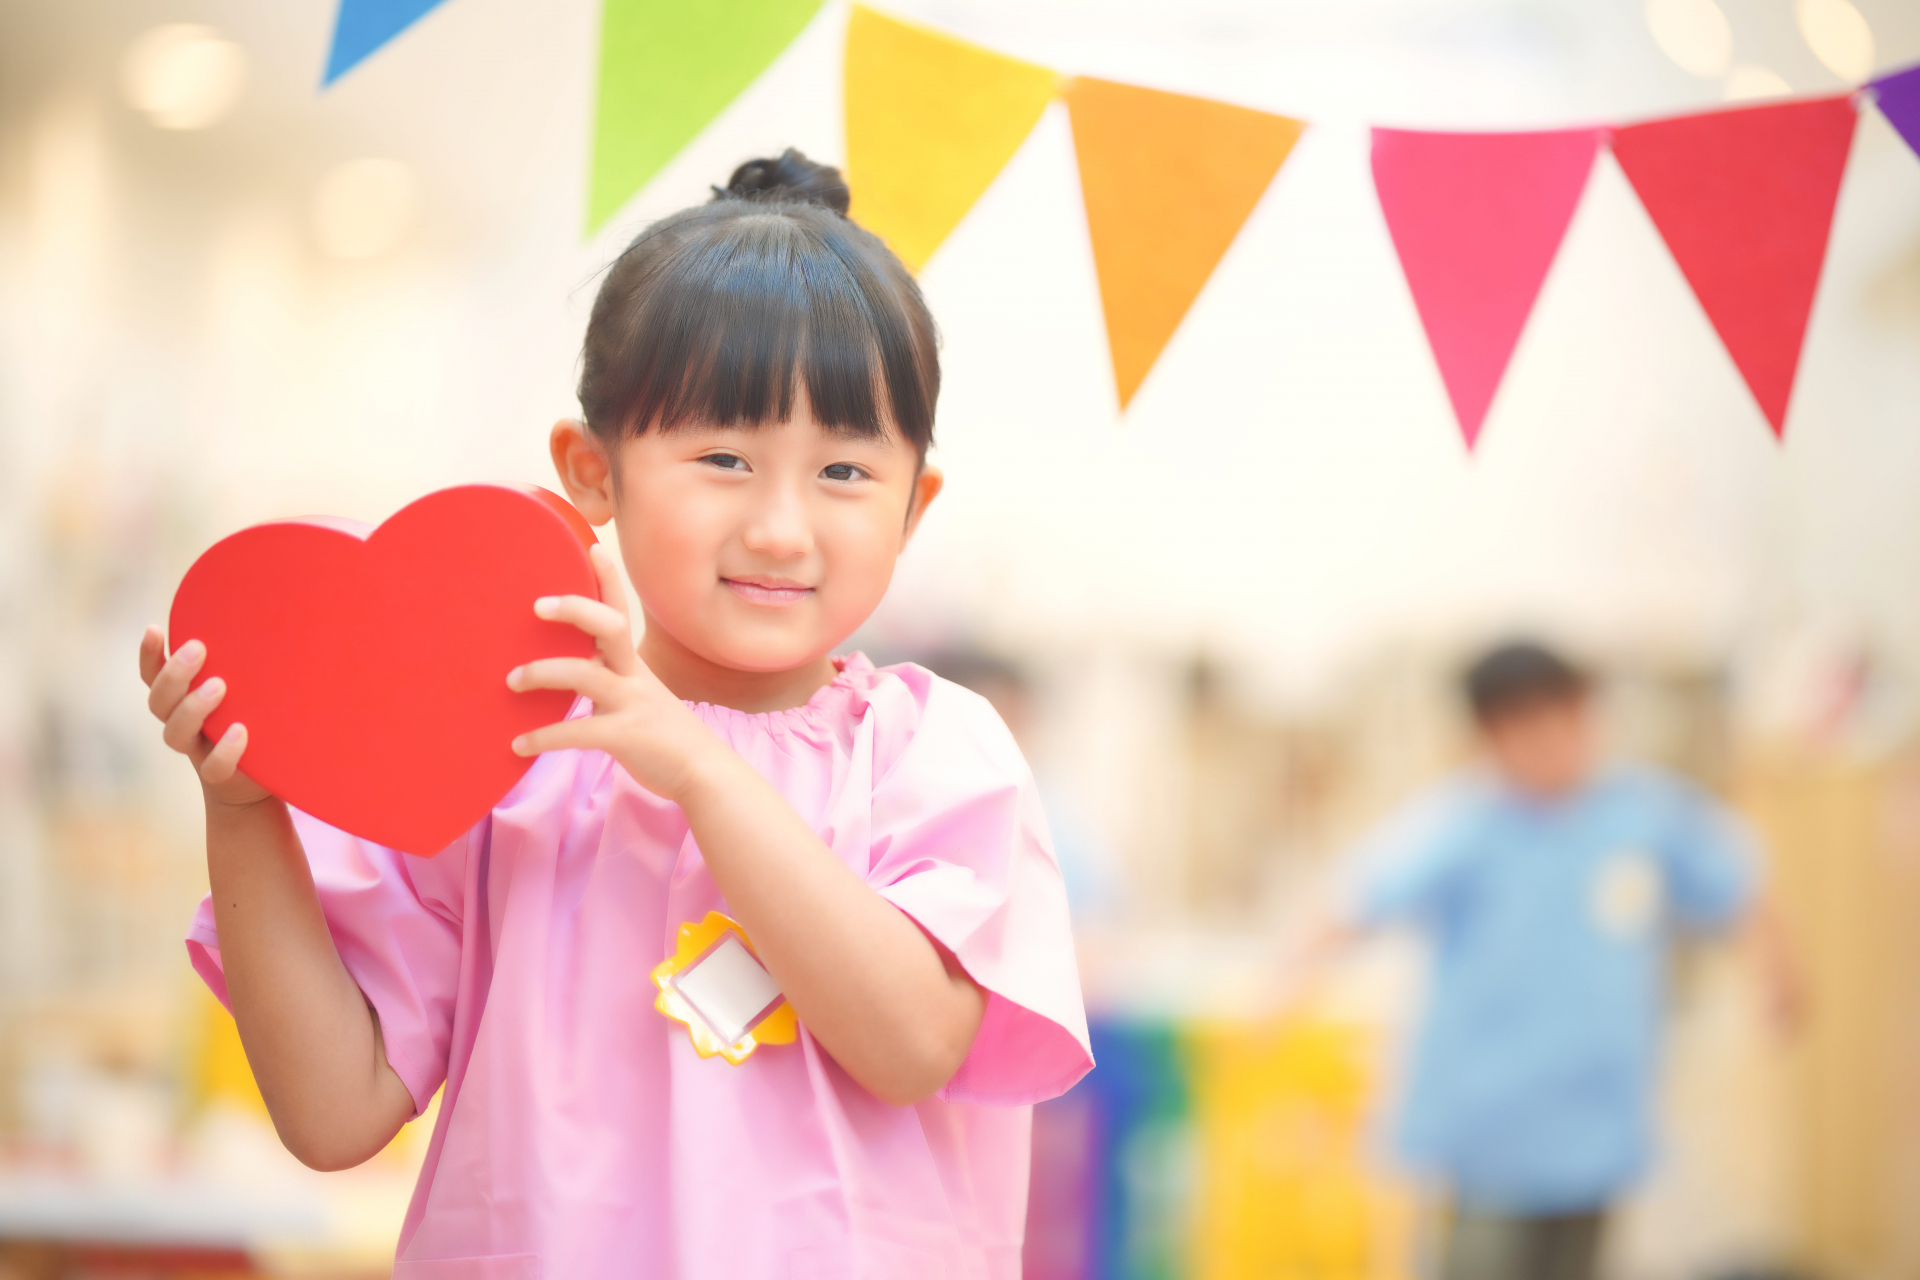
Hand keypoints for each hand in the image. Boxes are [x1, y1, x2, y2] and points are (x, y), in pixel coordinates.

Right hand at [139, 625, 271, 807]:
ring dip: (193, 708)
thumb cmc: (252, 719)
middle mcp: (182, 724)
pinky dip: (224, 750)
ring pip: (175, 733)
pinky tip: (241, 731)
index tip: (154, 629)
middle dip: (174, 674)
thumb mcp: (246, 687)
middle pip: (159, 701)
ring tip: (219, 686)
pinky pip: (214, 767)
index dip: (149, 655)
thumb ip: (244, 660)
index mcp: (182, 700)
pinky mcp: (221, 776)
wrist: (258, 781)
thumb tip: (273, 605)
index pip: (153, 676)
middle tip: (198, 649)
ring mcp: (198, 751)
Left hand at [507, 543, 725, 802]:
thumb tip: (559, 667)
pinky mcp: (626, 737)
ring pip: (586, 675)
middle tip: (537, 606)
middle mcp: (635, 675)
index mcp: (634, 663)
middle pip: (610, 627)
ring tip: (511, 682)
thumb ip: (606, 677)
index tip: (590, 547)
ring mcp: (632, 704)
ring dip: (543, 673)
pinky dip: (543, 737)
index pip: (621, 610)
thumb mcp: (638, 694)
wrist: (701, 772)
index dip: (608, 578)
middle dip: (575, 609)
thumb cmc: (660, 732)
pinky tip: (518, 745)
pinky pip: (578, 731)